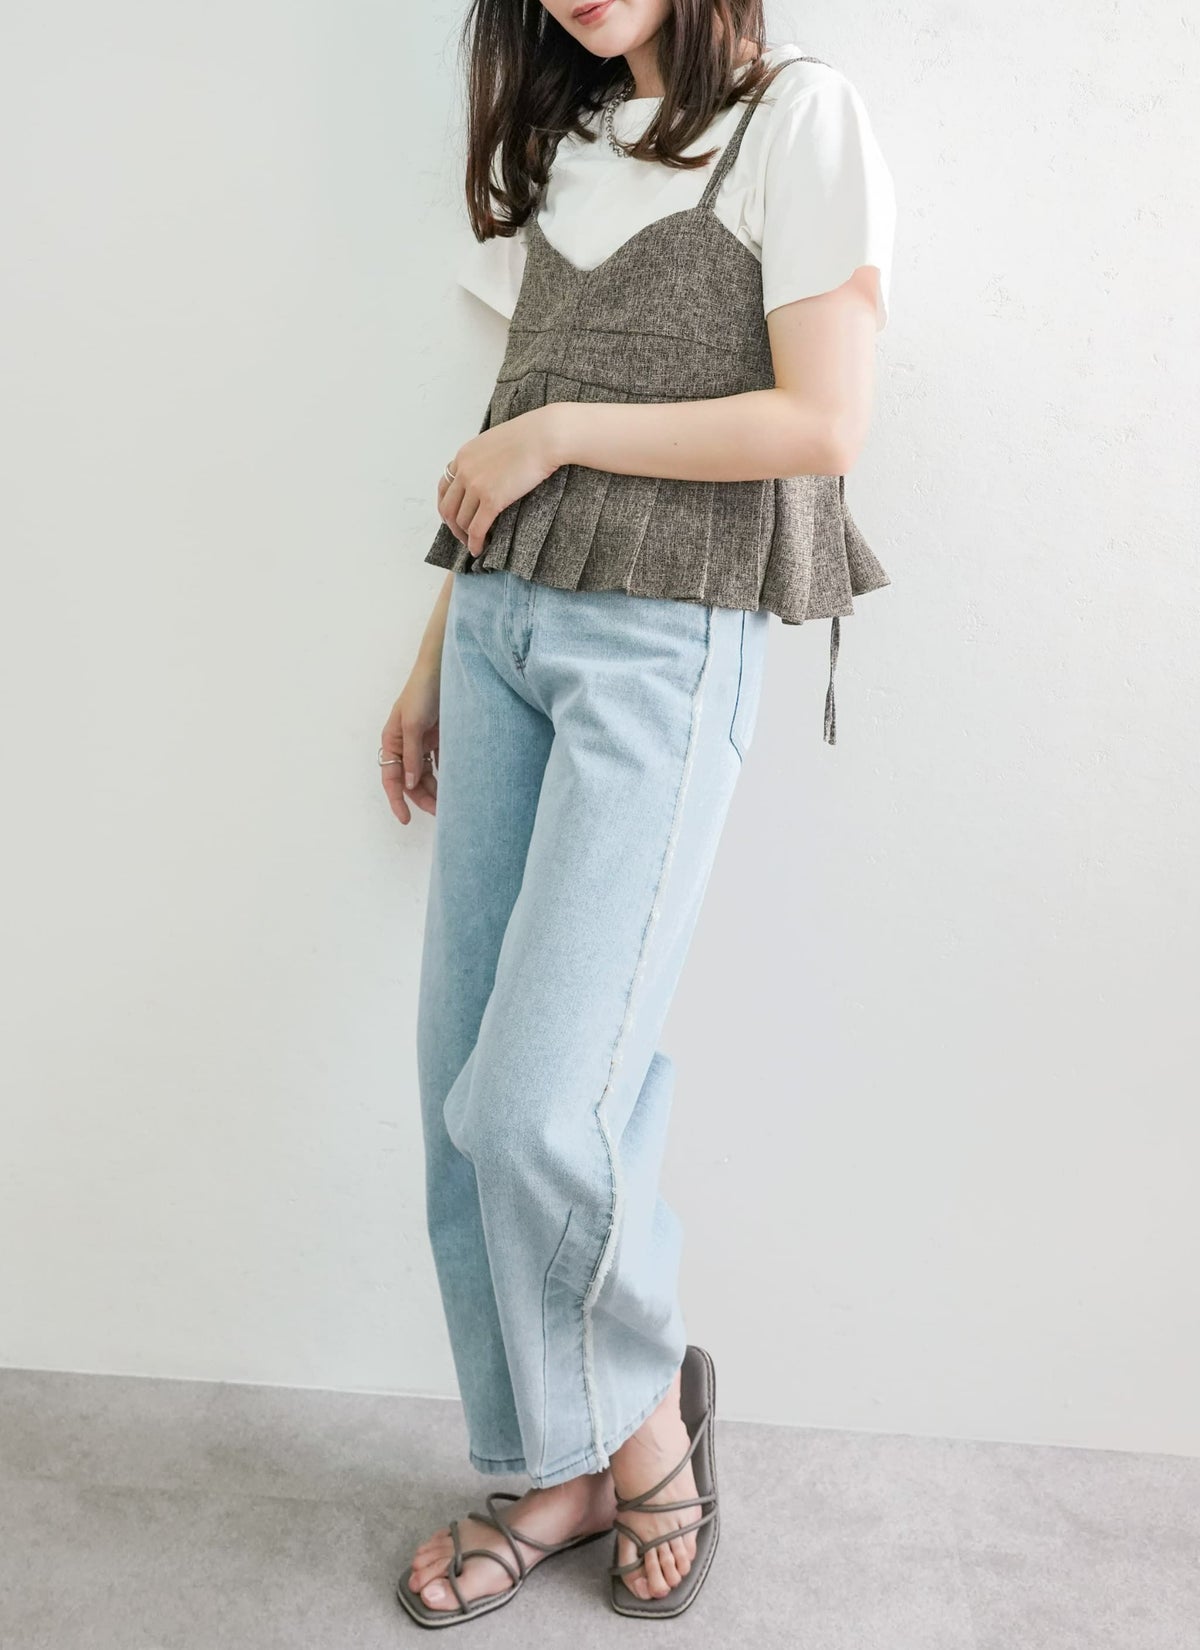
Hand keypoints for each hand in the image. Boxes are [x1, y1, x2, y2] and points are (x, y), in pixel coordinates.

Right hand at [380, 658, 439, 824]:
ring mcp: (423, 742)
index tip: (406, 820)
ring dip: (436, 789)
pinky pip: (442, 764)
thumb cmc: (422, 692)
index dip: (397, 800)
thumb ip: (412, 755)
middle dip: (422, 797)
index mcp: (392, 741)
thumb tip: (410, 784)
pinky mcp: (440, 738)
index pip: (391, 778)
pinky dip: (447, 775)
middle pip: (411, 780)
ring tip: (450, 804)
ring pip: (427, 774)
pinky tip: (457, 786)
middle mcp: (406, 744)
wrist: (444, 669)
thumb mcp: (413, 724)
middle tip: (440, 813)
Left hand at [438, 407, 562, 559]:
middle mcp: (464, 471)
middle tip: (463, 536)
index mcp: (463, 456)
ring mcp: (476, 485)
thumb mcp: (496, 442)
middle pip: (447, 507)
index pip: (444, 487)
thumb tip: (489, 473)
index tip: (454, 517)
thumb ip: (484, 458)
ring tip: (475, 544)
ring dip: (465, 536)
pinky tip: (480, 549)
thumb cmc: (530, 436)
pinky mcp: (492, 499)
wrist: (545, 436)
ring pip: (461, 521)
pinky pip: (477, 528)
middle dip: (453, 526)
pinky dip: (475, 543)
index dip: (447, 506)